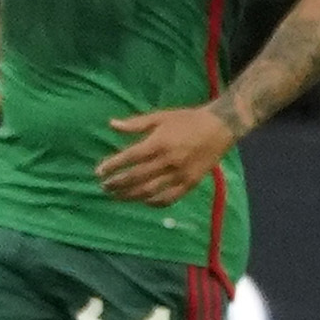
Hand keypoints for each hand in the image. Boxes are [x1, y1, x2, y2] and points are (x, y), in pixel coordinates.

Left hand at [95, 100, 242, 203]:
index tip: (99, 172)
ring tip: (117, 196)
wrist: (221, 126)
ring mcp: (180, 174)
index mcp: (159, 143)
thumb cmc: (187, 120)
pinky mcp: (191, 183)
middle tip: (104, 187)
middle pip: (136, 177)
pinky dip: (154, 202)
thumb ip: (135, 123)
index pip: (130, 158)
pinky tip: (143, 201)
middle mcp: (168, 161)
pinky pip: (170, 198)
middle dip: (117, 184)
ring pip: (150, 191)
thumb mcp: (160, 117)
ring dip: (130, 196)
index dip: (112, 166)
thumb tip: (111, 124)